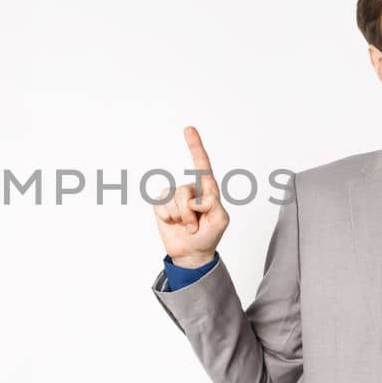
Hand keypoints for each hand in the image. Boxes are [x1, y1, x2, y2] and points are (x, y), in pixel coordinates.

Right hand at [152, 126, 229, 267]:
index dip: (195, 146)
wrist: (191, 253)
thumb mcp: (220, 220)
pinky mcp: (161, 204)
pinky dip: (167, 218)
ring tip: (187, 226)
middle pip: (184, 192)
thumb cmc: (209, 235)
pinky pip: (161, 205)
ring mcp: (175, 196)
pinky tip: (173, 223)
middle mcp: (191, 189)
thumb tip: (195, 198)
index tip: (188, 129)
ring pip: (173, 200)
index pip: (202, 165)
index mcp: (208, 189)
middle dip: (188, 214)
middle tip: (195, 226)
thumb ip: (213, 204)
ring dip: (180, 218)